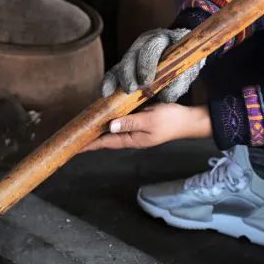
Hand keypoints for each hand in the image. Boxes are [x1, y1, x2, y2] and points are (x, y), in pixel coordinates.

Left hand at [81, 104, 211, 151]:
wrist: (189, 120)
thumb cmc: (171, 121)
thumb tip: (109, 126)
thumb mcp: (149, 120)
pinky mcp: (140, 122)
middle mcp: (132, 137)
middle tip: (74, 136)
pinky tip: (105, 116)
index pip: (106, 143)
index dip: (90, 144)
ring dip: (100, 130)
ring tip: (84, 128)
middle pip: (107, 139)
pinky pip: (121, 122)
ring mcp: (136, 130)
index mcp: (132, 140)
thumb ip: (129, 123)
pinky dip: (111, 121)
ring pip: (113, 131)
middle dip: (91, 138)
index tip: (75, 146)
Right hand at [100, 28, 202, 102]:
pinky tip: (105, 93)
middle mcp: (144, 42)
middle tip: (131, 89)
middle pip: (131, 55)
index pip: (152, 47)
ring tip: (114, 94)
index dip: (146, 64)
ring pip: (121, 63)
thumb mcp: (187, 70)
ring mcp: (133, 51)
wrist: (181, 53)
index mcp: (162, 38)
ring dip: (118, 80)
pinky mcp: (126, 63)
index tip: (145, 82)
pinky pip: (115, 70)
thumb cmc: (185, 62)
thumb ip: (179, 83)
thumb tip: (165, 97)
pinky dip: (109, 82)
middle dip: (129, 73)